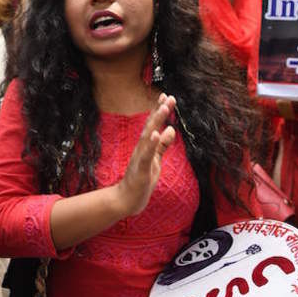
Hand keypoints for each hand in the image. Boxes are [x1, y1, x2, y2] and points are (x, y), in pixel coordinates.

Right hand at [113, 94, 176, 216]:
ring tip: (164, 108)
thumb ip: (162, 145)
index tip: (165, 96)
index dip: (159, 111)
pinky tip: (155, 134)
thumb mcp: (155, 160)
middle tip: (168, 97)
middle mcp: (141, 149)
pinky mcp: (140, 170)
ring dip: (156, 122)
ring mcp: (139, 158)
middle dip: (159, 111)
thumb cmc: (140, 180)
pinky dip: (150, 144)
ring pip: (147, 137)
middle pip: (150, 126)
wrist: (126, 200)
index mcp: (145, 147)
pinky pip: (146, 155)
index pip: (152, 125)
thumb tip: (171, 130)